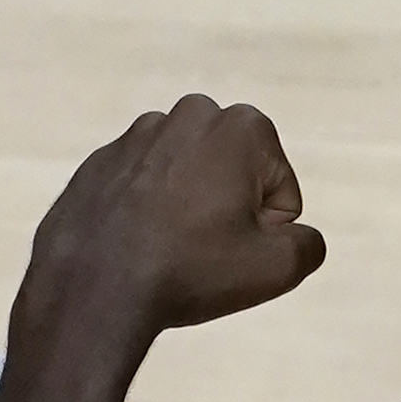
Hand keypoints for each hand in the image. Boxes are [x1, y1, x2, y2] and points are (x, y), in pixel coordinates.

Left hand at [20, 95, 326, 339]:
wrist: (92, 287)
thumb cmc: (189, 272)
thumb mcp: (276, 269)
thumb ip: (308, 245)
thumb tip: (300, 236)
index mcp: (243, 126)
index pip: (279, 192)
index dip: (264, 232)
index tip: (230, 248)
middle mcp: (189, 114)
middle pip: (233, 179)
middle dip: (227, 213)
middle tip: (200, 250)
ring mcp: (137, 135)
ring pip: (186, 185)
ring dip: (185, 214)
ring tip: (164, 249)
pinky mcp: (100, 162)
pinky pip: (141, 194)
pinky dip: (143, 217)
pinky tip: (131, 247)